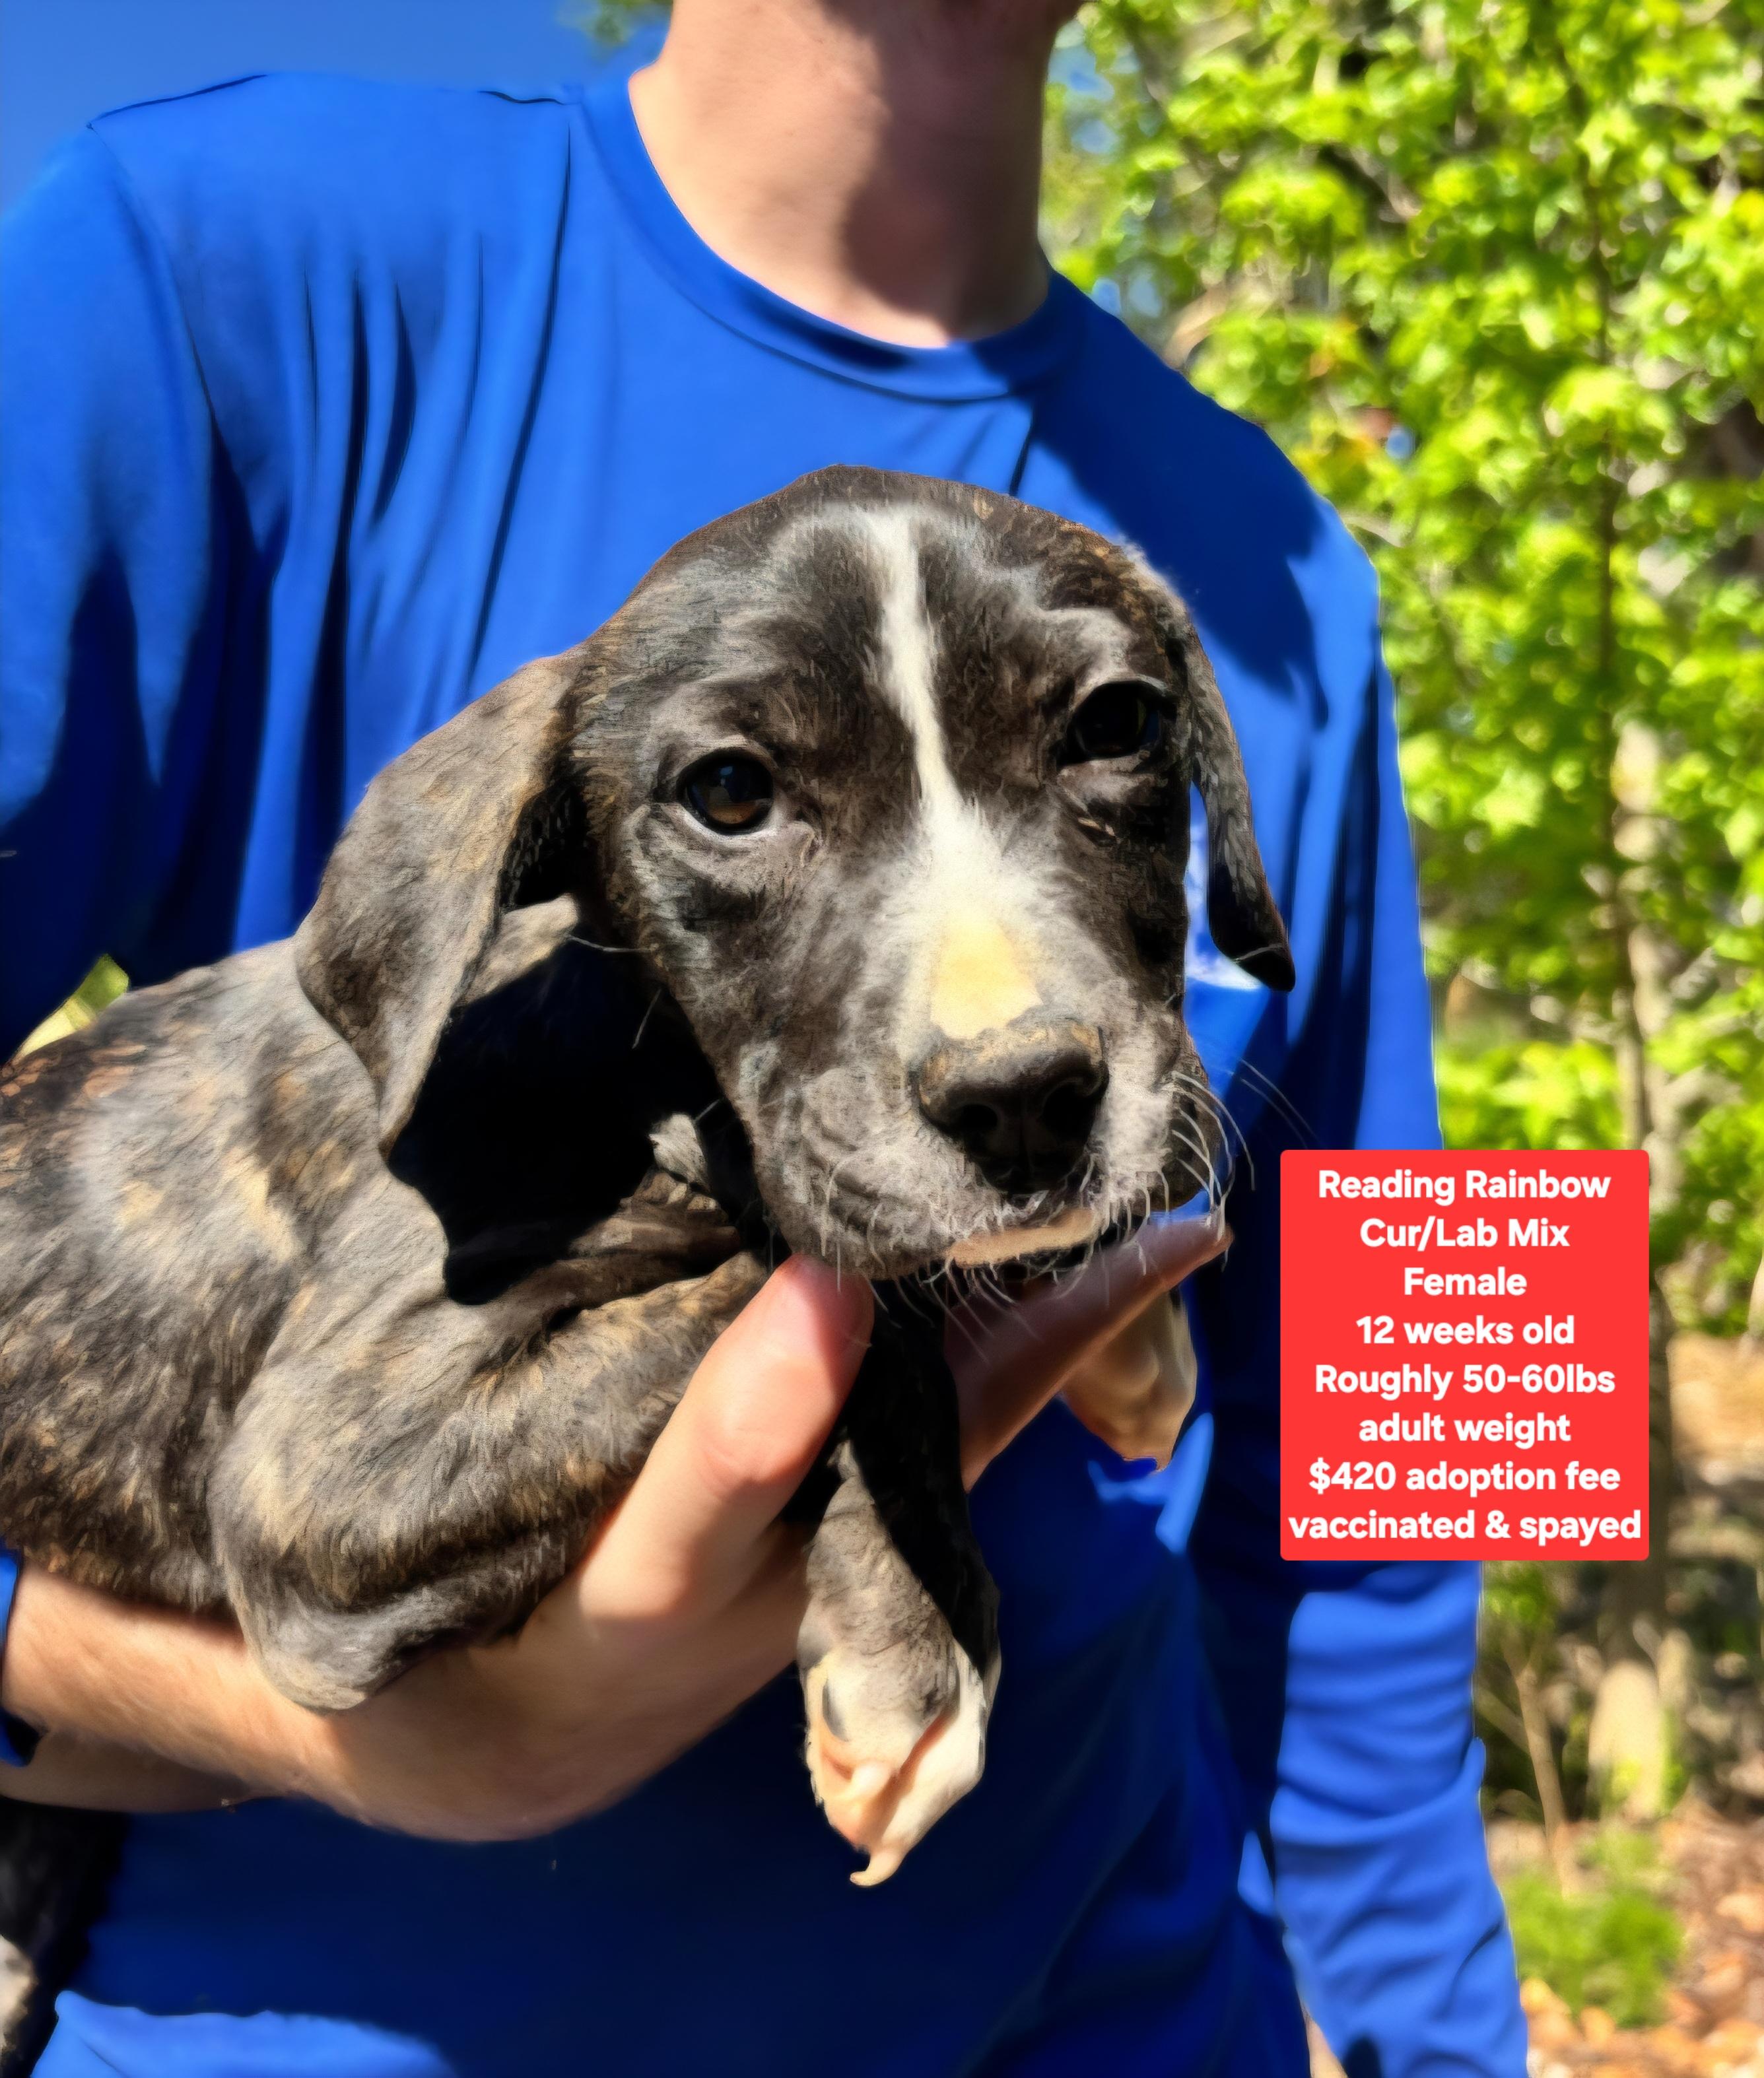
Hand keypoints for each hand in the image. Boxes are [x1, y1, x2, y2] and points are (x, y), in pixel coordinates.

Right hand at [2, 1216, 1225, 1835]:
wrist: (511, 1733)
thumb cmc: (425, 1622)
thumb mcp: (360, 1596)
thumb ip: (270, 1574)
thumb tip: (95, 1568)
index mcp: (611, 1621)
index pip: (690, 1527)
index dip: (753, 1423)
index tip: (820, 1295)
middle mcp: (751, 1607)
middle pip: (898, 1486)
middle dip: (1010, 1372)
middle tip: (1129, 1245)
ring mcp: (823, 1576)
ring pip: (964, 1460)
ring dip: (1065, 1352)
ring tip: (1166, 1220)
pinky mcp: (857, 1538)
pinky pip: (968, 1444)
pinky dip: (1043, 1355)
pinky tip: (1126, 1255)